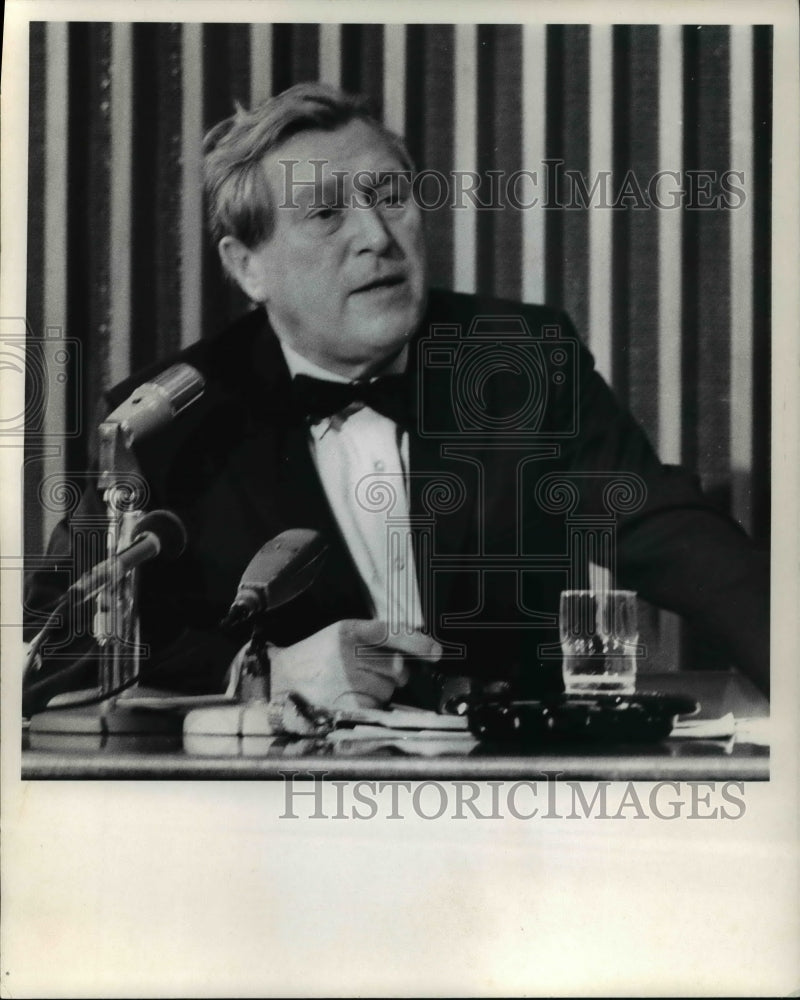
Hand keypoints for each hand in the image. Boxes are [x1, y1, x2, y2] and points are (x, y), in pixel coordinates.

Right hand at [267, 619, 441, 709]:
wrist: (280, 680)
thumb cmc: (315, 658)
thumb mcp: (339, 636)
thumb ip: (372, 640)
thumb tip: (412, 656)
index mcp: (348, 630)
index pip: (392, 633)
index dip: (418, 644)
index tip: (436, 652)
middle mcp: (348, 652)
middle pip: (397, 668)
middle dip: (394, 674)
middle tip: (371, 673)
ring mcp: (347, 679)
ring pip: (388, 690)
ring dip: (379, 692)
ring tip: (352, 686)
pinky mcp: (346, 704)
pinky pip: (376, 707)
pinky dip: (369, 707)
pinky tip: (349, 699)